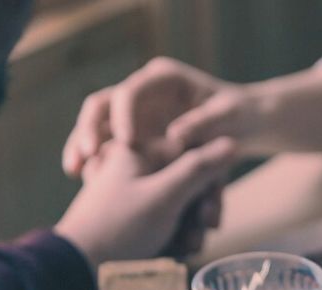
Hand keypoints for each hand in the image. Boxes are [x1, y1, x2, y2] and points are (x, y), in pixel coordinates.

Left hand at [55, 138, 234, 269]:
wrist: (77, 267)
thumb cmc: (120, 227)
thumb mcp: (165, 195)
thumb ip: (199, 168)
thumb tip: (232, 142)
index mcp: (139, 149)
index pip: (193, 154)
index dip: (209, 183)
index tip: (209, 211)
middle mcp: (137, 166)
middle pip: (189, 181)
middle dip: (199, 211)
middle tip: (202, 233)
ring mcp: (134, 192)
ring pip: (180, 203)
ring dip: (190, 227)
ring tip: (186, 248)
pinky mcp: (133, 215)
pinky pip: (166, 219)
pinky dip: (175, 235)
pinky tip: (175, 251)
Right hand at [63, 57, 263, 177]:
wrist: (246, 122)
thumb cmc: (241, 114)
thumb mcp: (229, 116)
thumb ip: (204, 122)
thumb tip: (176, 135)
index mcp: (164, 78)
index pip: (131, 91)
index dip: (124, 115)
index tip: (125, 141)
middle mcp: (144, 91)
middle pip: (103, 105)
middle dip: (89, 130)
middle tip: (85, 157)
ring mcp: (136, 112)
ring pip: (98, 126)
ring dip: (83, 147)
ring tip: (75, 171)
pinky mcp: (135, 134)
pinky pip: (106, 146)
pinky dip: (95, 161)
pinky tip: (85, 180)